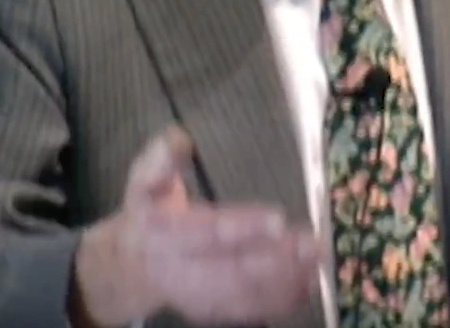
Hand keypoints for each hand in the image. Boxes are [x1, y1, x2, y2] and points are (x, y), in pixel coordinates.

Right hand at [72, 127, 322, 326]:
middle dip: (276, 260)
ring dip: (285, 281)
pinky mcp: (216, 309)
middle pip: (233, 269)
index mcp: (165, 234)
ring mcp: (200, 296)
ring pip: (245, 293)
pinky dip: (282, 300)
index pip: (207, 232)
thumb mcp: (144, 180)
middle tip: (312, 245)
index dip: (243, 227)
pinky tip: (310, 283)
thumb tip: (179, 138)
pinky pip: (251, 309)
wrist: (132, 265)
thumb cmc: (150, 212)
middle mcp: (183, 271)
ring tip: (317, 262)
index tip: (278, 219)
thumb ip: (160, 159)